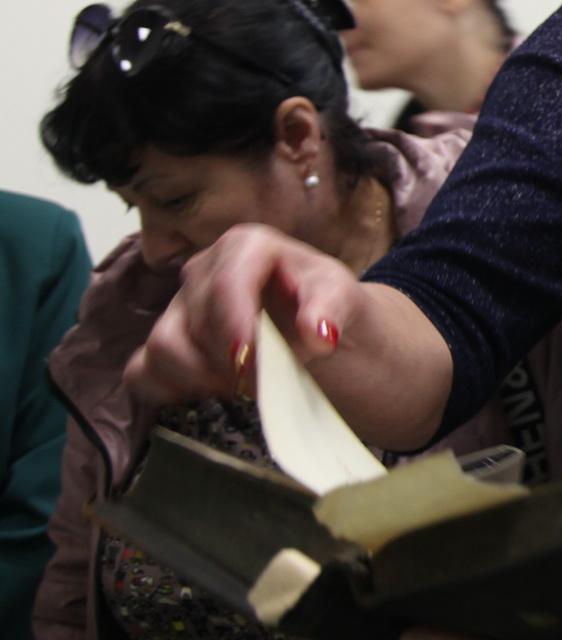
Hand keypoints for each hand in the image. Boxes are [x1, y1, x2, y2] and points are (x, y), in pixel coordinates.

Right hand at [123, 224, 356, 406]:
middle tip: (266, 380)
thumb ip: (330, 309)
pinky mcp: (166, 342)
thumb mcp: (342, 297)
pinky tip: (207, 393)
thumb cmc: (326, 304)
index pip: (225, 284)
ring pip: (162, 348)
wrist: (318, 329)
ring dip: (201, 378)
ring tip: (245, 386)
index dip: (235, 325)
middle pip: (195, 321)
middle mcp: (203, 270)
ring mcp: (179, 307)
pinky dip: (168, 390)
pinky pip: (141, 371)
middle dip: (230, 360)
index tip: (252, 359)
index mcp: (245, 246)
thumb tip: (320, 335)